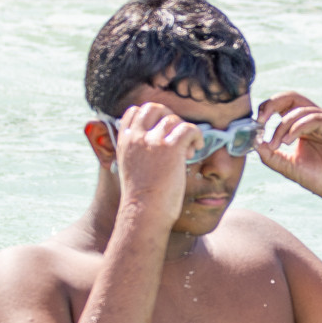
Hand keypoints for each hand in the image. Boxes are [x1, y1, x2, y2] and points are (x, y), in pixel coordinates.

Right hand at [112, 103, 202, 223]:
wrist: (143, 214)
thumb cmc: (141, 200)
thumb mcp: (130, 169)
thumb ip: (137, 153)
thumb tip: (156, 147)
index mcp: (124, 142)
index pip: (134, 112)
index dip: (153, 117)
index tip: (162, 132)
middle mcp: (136, 137)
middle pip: (153, 108)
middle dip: (170, 117)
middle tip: (178, 135)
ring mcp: (152, 141)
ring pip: (173, 119)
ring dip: (184, 132)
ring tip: (187, 151)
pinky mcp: (170, 148)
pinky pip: (189, 128)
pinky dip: (197, 136)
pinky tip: (195, 149)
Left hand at [255, 92, 321, 204]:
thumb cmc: (320, 180)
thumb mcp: (288, 166)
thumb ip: (270, 155)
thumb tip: (254, 141)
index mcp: (305, 126)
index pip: (284, 106)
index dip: (267, 109)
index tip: (255, 125)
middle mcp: (317, 120)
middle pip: (292, 97)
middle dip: (272, 104)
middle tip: (260, 120)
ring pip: (301, 109)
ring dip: (283, 126)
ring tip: (277, 145)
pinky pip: (315, 118)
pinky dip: (298, 127)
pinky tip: (288, 141)